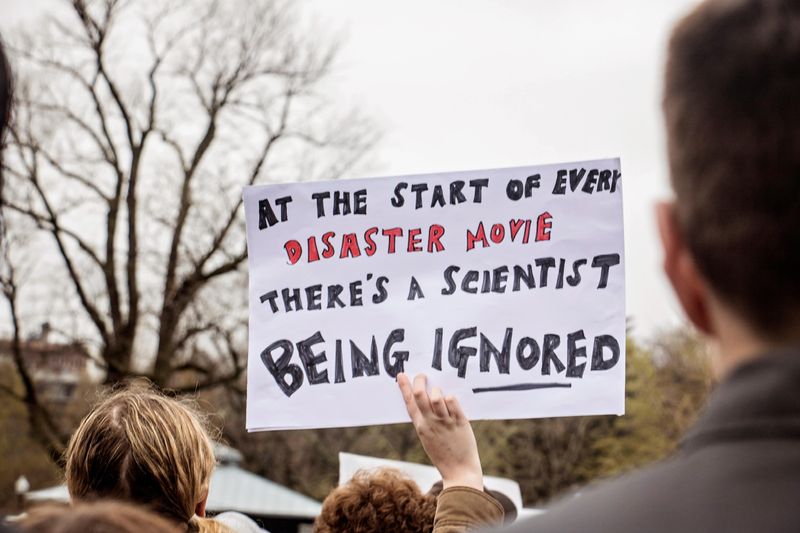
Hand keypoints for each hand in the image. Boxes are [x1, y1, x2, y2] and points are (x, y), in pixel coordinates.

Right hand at [398, 373, 482, 490]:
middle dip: (419, 380)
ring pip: (437, 396)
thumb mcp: (428, 438)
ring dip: (437, 390)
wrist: (459, 471)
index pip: (409, 403)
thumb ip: (426, 421)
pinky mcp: (460, 422)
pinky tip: (451, 401)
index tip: (401, 375)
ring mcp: (445, 422)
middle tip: (423, 375)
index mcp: (421, 427)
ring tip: (440, 394)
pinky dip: (451, 398)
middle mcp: (431, 423)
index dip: (404, 387)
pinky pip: (453, 401)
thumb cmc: (444, 454)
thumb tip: (425, 400)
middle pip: (420, 395)